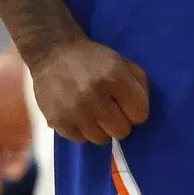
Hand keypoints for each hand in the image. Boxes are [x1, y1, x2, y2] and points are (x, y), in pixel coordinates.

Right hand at [28, 37, 151, 143]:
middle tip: (111, 110)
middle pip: (122, 130)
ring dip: (101, 129)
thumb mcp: (120, 60)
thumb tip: (143, 111)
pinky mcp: (58, 122)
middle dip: (120, 121)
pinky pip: (81, 140)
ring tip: (94, 114)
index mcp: (115, 77)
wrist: (51, 54)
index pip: (140, 113)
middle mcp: (95, 96)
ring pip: (102, 139)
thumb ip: (138, 83)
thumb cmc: (91, 58)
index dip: (136, 110)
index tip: (127, 104)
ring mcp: (75, 112)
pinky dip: (83, 131)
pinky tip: (79, 116)